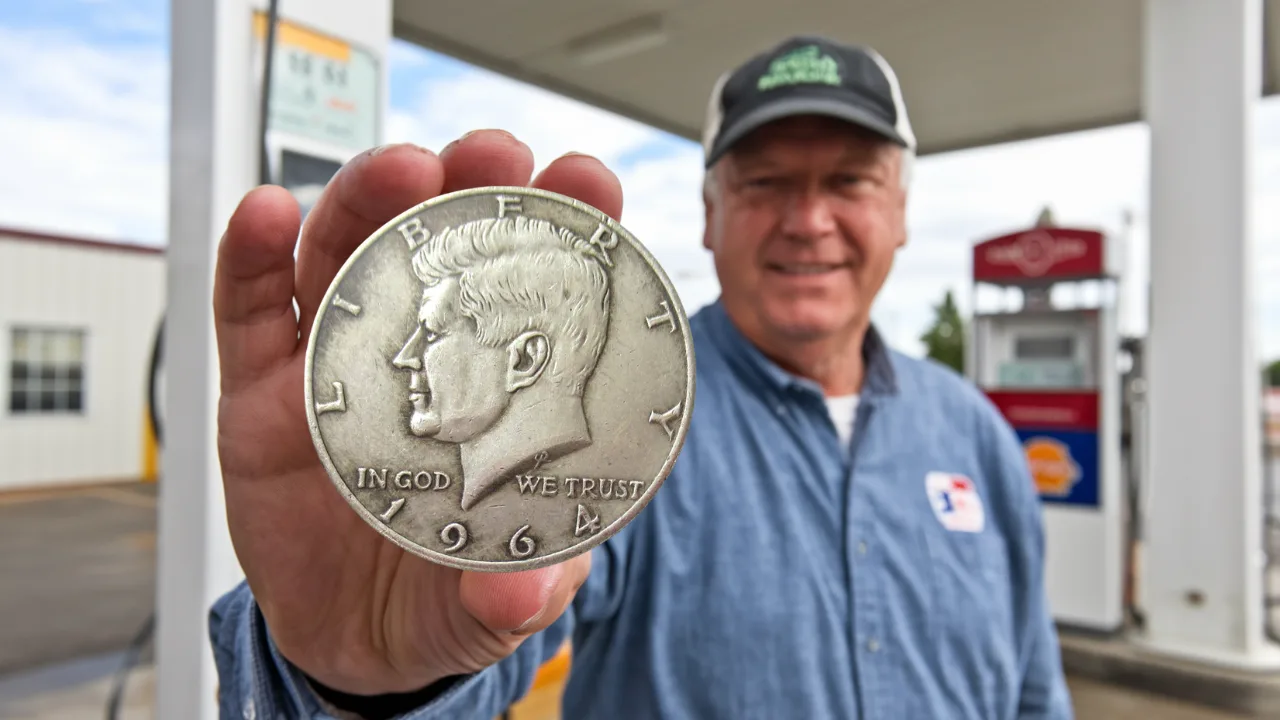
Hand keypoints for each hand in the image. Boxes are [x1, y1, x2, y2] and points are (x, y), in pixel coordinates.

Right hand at [212, 131, 612, 694]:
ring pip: (344, 256)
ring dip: (370, 200)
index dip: (558, 225)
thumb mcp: (489, 604)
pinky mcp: (260, 392)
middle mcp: (417, 358)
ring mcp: (335, 365)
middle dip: (465, 187)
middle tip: (490, 155)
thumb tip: (524, 594)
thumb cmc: (442, 597)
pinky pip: (248, 309)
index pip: (531, 290)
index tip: (583, 178)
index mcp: (493, 390)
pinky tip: (269, 212)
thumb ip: (512, 597)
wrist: (349, 642)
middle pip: (437, 247)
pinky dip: (252, 254)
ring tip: (397, 172)